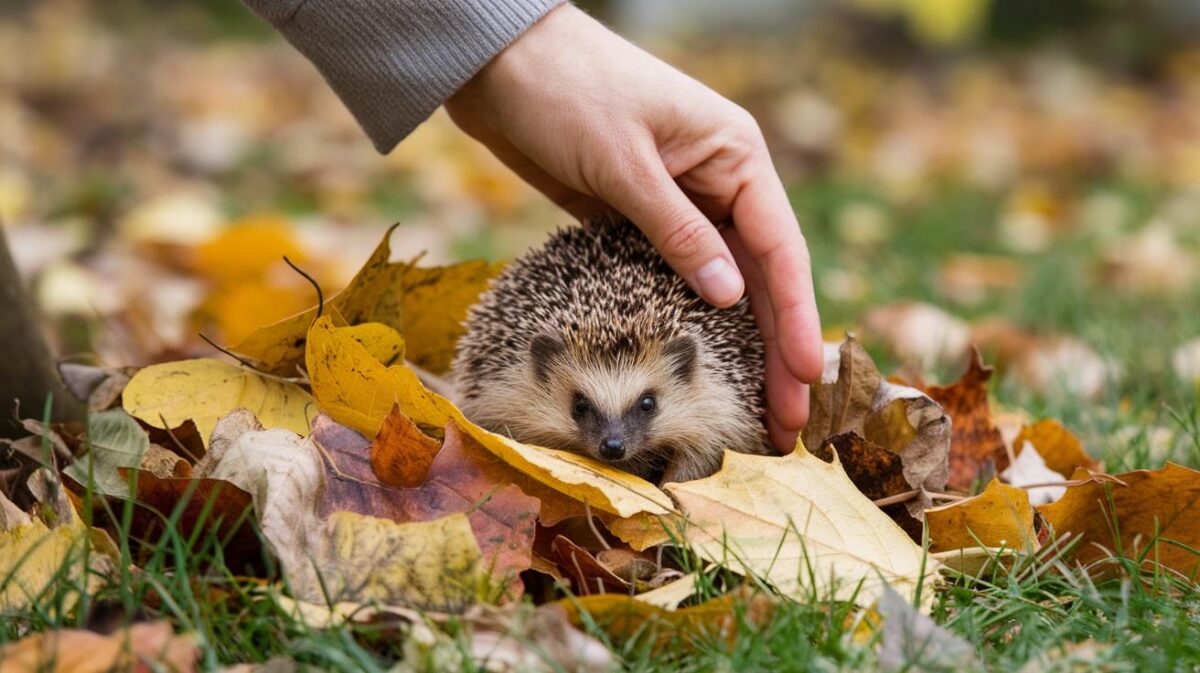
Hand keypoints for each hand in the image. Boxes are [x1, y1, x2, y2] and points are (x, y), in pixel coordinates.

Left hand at [444, 4, 822, 449]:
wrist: (496, 63)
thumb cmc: (566, 89)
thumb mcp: (624, 162)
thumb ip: (676, 231)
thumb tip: (731, 298)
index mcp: (735, 155)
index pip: (779, 247)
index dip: (797, 316)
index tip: (808, 375)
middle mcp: (719, 183)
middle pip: (759, 278)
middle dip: (775, 350)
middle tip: (787, 422)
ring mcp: (680, 204)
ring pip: (721, 287)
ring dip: (736, 348)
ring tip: (752, 412)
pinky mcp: (638, 221)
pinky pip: (673, 280)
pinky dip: (688, 324)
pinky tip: (697, 368)